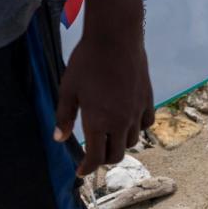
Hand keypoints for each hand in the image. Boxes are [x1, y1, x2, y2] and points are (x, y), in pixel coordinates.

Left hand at [53, 33, 154, 175]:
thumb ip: (64, 117)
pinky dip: (137, 128)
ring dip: (120, 144)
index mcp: (98, 122)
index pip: (95, 158)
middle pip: (116, 155)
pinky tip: (128, 120)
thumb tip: (59, 139)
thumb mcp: (68, 89)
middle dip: (103, 158)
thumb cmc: (87, 61)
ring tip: (109, 135)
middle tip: (93, 153)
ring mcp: (137, 111)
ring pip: (132, 141)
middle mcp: (120, 122)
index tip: (80, 171)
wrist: (115, 37)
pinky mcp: (148, 99)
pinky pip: (146, 124)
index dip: (86, 168)